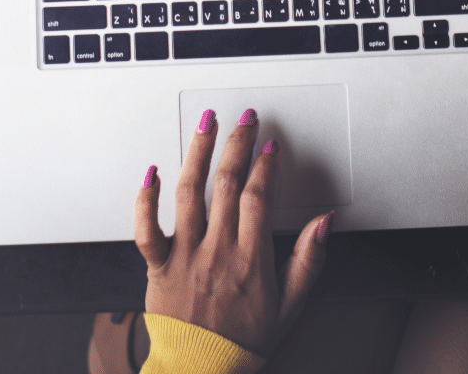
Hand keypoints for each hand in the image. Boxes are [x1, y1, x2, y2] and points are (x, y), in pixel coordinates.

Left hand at [134, 109, 328, 353]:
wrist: (201, 370)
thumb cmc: (244, 341)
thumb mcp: (290, 305)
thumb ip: (308, 260)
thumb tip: (323, 223)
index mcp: (251, 259)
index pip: (258, 197)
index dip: (265, 166)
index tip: (269, 146)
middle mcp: (216, 251)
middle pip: (225, 184)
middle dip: (236, 144)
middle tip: (243, 119)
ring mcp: (184, 256)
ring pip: (188, 193)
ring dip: (198, 153)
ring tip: (205, 124)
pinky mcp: (157, 266)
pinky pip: (145, 228)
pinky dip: (144, 198)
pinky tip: (151, 171)